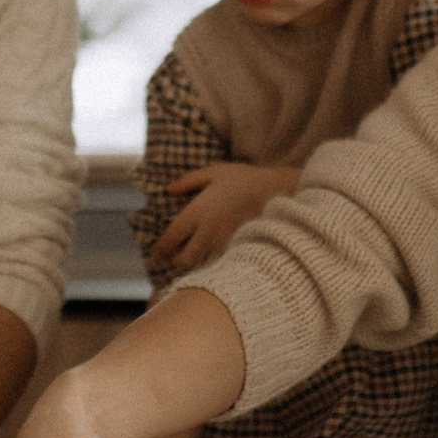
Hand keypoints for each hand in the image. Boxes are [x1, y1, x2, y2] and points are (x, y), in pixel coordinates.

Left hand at [151, 164, 300, 272]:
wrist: (281, 191)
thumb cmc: (246, 179)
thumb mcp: (216, 172)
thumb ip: (189, 181)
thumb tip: (169, 190)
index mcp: (199, 211)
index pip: (172, 237)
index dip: (160, 249)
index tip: (155, 252)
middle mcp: (209, 231)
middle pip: (184, 259)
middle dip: (175, 260)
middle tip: (173, 256)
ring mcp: (225, 244)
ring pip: (202, 266)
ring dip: (193, 265)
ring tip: (191, 258)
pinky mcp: (239, 250)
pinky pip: (220, 265)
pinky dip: (211, 266)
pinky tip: (211, 259)